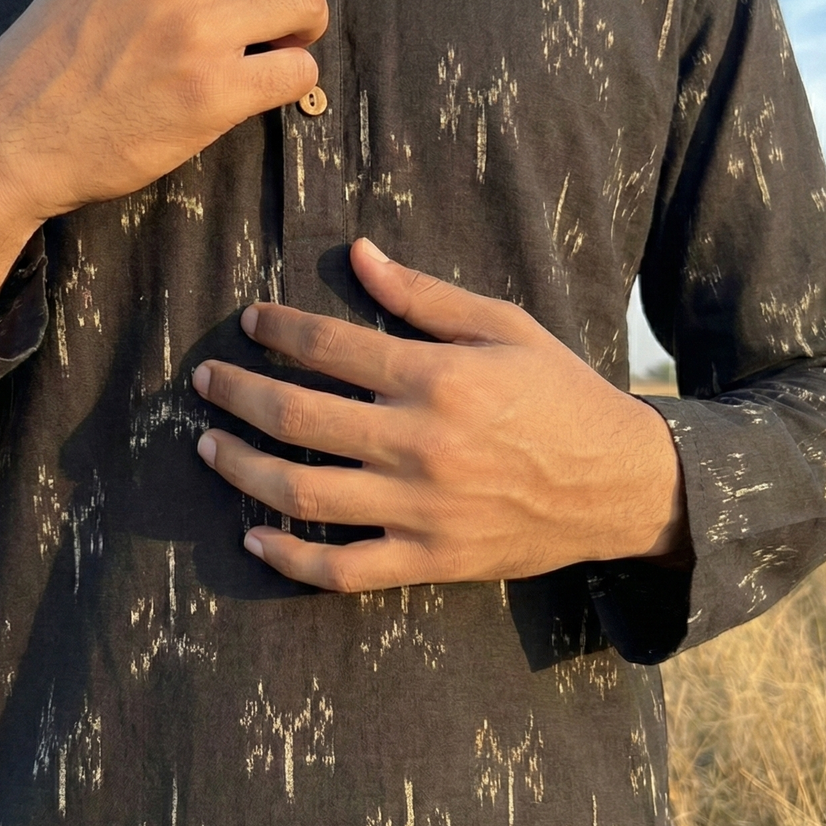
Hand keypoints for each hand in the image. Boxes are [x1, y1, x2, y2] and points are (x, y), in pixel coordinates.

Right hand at [0, 0, 328, 329]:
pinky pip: (298, 71)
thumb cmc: (55, 59)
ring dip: (304, 31)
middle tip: (289, 14)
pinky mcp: (212, 92)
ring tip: (275, 50)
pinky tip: (261, 88)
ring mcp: (196, 29)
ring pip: (307, 3)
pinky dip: (293, 81)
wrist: (8, 135)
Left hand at [192, 240, 688, 591]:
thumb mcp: (505, 327)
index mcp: (438, 378)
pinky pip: (343, 570)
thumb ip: (425, 295)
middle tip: (205, 382)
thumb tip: (359, 255)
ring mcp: (420, 510)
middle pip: (296, 417)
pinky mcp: (429, 561)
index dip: (278, 329)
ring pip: (303, 494)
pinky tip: (254, 541)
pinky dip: (290, 561)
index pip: (330, 347)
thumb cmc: (562, 395)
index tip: (249, 322)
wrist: (620, 485)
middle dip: (238, 394)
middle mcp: (419, 444)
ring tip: (207, 448)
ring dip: (242, 469)